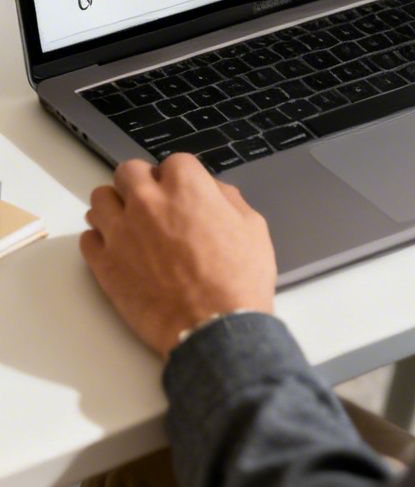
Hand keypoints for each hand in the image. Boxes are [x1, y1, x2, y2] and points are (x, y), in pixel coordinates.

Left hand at [79, 155, 277, 357]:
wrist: (213, 326)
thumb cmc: (237, 280)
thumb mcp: (253, 229)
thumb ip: (229, 200)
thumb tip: (214, 191)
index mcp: (187, 189)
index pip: (174, 161)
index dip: (182, 177)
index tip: (185, 190)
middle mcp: (147, 203)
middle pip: (128, 171)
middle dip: (142, 182)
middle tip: (155, 201)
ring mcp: (120, 232)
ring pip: (99, 200)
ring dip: (116, 205)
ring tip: (132, 223)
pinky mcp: (103, 263)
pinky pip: (88, 237)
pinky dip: (102, 238)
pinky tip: (121, 249)